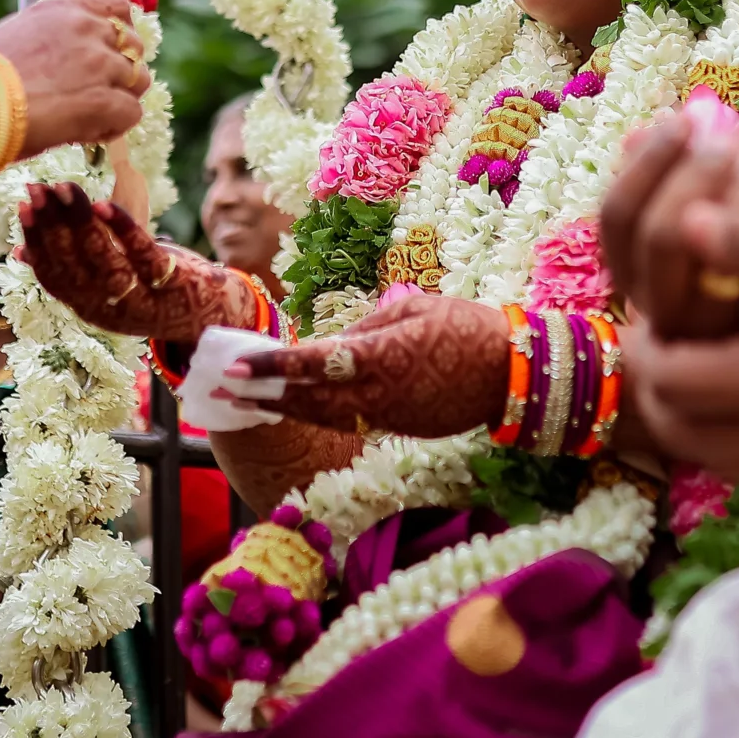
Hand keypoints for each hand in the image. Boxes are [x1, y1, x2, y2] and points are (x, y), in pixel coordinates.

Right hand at [0, 0, 147, 155]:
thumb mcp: (19, 33)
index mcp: (65, 10)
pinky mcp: (103, 100)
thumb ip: (53, 34)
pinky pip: (131, 112)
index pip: (117, 6)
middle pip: (133, 46)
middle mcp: (87, 29)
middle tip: (97, 91)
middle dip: (120, 70)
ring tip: (91, 115)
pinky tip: (87, 132)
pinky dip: (114, 126)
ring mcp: (98, 63)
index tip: (110, 50)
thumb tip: (67, 51)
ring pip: (138, 80)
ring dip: (121, 98)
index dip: (122, 31)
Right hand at [16, 184, 253, 338]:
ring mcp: (142, 301)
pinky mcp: (172, 285)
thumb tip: (22, 251)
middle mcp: (110, 311)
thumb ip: (71, 269)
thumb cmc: (150, 288)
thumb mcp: (106, 284)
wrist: (212, 314)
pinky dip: (122, 230)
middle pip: (74, 268)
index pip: (53, 276)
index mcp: (89, 308)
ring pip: (104, 263)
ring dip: (81, 224)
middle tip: (39, 190)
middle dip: (52, 227)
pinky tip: (105, 205)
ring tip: (66, 189)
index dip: (36, 242)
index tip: (23, 206)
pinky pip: (143, 255)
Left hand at [234, 287, 510, 436]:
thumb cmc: (467, 326)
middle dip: (265, 396)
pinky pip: (353, 422)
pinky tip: (305, 408)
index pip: (313, 363)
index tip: (237, 364)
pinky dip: (324, 416)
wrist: (513, 373)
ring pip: (327, 418)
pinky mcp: (402, 428)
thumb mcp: (415, 309)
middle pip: (308, 401)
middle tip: (225, 392)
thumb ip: (370, 325)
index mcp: (380, 356)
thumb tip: (337, 341)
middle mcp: (378, 392)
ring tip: (254, 403)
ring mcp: (389, 417)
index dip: (272, 366)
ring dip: (289, 409)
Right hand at [601, 116, 738, 340]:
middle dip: (696, 173)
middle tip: (729, 144)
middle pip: (660, 234)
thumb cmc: (737, 243)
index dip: (647, 161)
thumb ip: (669, 174)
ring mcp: (713, 330)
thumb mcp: (698, 207)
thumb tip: (640, 132)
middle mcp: (662, 308)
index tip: (683, 120)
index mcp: (633, 274)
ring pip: (720, 254)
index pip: (616, 217)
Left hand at [622, 189, 738, 480]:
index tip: (641, 313)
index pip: (672, 381)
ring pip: (711, 457)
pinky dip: (721, 437)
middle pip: (679, 431)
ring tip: (684, 366)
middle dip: (654, 389)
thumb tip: (685, 220)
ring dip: (683, 418)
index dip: (644, 348)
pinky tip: (728, 392)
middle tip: (655, 342)